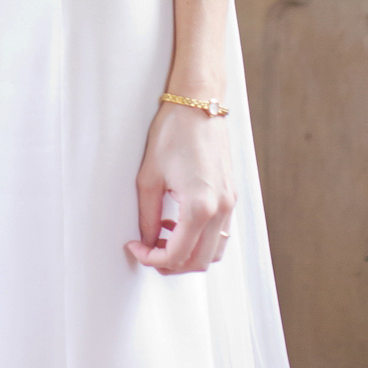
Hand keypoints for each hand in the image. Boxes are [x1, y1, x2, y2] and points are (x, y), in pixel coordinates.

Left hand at [127, 101, 235, 272]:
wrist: (198, 104)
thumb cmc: (172, 133)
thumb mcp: (149, 177)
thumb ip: (148, 215)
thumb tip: (147, 240)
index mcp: (199, 206)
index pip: (177, 254)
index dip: (152, 259)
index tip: (136, 247)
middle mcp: (221, 209)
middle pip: (199, 261)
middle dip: (170, 264)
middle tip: (147, 250)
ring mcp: (230, 203)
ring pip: (214, 252)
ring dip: (188, 254)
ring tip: (163, 236)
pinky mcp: (232, 196)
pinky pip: (220, 234)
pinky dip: (201, 239)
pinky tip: (179, 222)